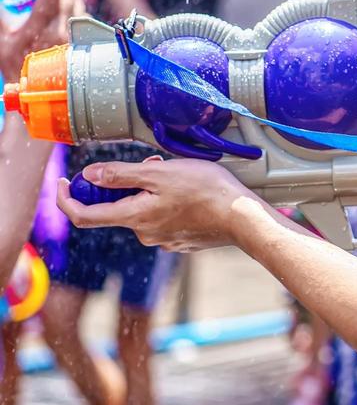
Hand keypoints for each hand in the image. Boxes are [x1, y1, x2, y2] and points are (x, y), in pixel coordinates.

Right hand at [0, 0, 81, 80]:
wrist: (35, 92)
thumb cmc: (15, 66)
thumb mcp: (2, 41)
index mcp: (36, 29)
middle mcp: (59, 33)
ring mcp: (74, 40)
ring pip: (80, 6)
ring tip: (59, 1)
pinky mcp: (85, 46)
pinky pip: (87, 21)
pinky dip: (78, 14)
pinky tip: (67, 18)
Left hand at [56, 157, 260, 251]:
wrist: (244, 219)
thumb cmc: (206, 191)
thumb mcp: (160, 173)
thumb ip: (121, 175)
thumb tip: (88, 176)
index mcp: (133, 217)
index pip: (83, 216)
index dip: (66, 199)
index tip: (63, 182)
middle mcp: (144, 234)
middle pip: (118, 209)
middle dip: (125, 186)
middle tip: (150, 164)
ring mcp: (164, 239)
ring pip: (143, 212)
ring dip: (149, 193)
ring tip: (178, 175)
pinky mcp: (183, 240)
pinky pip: (163, 220)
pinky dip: (167, 204)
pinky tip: (190, 193)